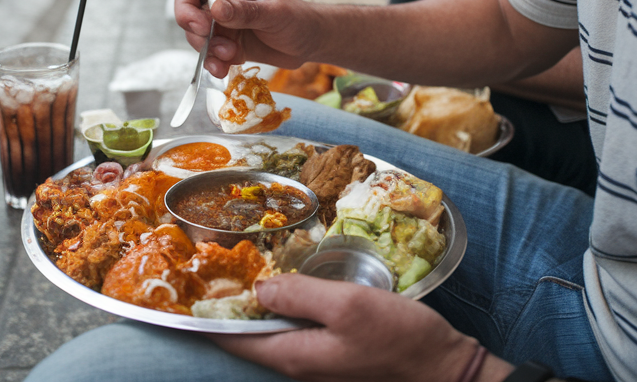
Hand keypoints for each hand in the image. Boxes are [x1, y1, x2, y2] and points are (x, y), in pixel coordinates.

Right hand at [174, 0, 321, 77]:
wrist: (311, 41)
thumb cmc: (298, 18)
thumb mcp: (274, 13)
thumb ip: (246, 11)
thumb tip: (216, 8)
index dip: (187, 9)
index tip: (202, 27)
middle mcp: (222, 3)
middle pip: (189, 19)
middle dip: (201, 38)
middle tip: (224, 50)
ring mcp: (224, 26)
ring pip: (198, 40)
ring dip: (209, 53)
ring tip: (230, 60)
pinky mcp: (229, 45)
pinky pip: (211, 56)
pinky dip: (214, 64)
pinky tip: (225, 70)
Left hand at [209, 274, 507, 381]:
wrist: (446, 370)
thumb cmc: (399, 338)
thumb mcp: (348, 306)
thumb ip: (300, 294)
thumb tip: (258, 287)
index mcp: (292, 355)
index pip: (232, 339)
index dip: (208, 314)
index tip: (190, 287)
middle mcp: (298, 364)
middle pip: (249, 336)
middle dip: (232, 305)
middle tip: (217, 265)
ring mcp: (317, 363)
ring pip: (274, 332)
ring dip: (260, 305)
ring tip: (247, 268)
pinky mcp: (335, 356)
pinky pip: (298, 332)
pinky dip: (287, 309)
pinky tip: (292, 286)